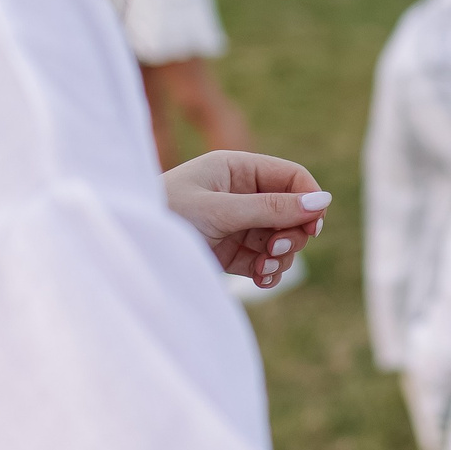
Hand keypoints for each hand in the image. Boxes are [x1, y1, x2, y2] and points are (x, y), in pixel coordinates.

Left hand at [162, 152, 330, 287]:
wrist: (127, 248)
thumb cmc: (165, 215)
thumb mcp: (220, 211)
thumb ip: (271, 208)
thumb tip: (323, 202)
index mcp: (236, 169)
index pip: (290, 176)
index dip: (308, 198)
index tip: (313, 226)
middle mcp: (239, 194)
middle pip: (291, 211)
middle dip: (293, 232)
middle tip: (277, 249)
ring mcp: (236, 224)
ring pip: (281, 239)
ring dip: (281, 256)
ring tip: (265, 269)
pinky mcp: (229, 252)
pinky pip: (264, 260)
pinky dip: (269, 271)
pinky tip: (262, 280)